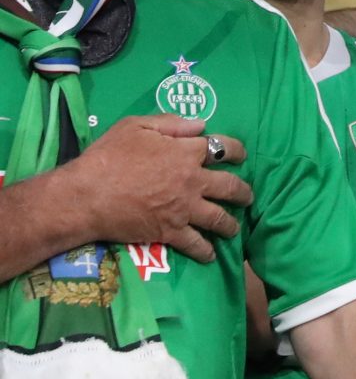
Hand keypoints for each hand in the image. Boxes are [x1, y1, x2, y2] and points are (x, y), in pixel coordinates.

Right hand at [62, 115, 252, 264]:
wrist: (86, 196)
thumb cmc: (108, 157)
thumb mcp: (136, 126)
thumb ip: (171, 122)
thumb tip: (200, 125)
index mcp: (187, 153)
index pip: (223, 148)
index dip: (236, 150)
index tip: (240, 155)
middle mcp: (193, 181)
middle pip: (230, 186)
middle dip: (243, 191)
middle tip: (248, 196)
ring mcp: (183, 209)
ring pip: (219, 218)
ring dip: (230, 224)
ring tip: (235, 228)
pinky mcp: (169, 232)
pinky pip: (195, 243)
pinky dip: (205, 251)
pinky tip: (210, 255)